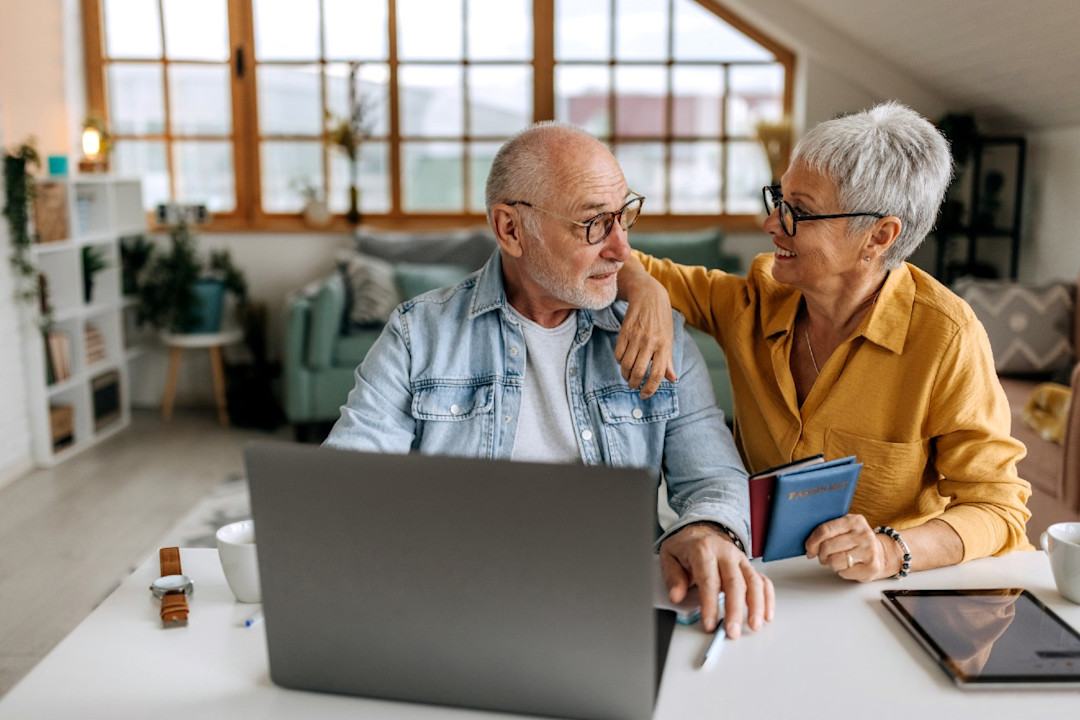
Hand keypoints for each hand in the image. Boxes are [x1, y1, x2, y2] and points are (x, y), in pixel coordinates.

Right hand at [614, 259, 676, 398]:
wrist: (649, 296)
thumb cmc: (661, 320)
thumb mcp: (668, 339)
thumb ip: (668, 361)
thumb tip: (673, 379)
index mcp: (664, 346)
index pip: (658, 373)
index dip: (650, 388)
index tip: (644, 395)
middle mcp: (651, 342)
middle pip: (639, 371)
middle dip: (634, 383)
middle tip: (633, 386)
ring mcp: (637, 336)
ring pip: (627, 364)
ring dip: (625, 374)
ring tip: (627, 376)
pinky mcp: (624, 331)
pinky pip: (619, 353)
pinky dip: (619, 361)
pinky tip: (623, 361)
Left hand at [659, 523, 773, 637]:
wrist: (698, 533)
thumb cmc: (685, 548)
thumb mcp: (669, 558)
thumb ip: (673, 578)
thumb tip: (676, 596)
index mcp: (704, 550)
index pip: (709, 581)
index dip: (710, 605)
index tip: (710, 624)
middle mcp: (725, 553)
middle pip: (735, 583)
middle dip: (735, 610)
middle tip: (732, 631)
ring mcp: (740, 559)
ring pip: (753, 582)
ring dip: (756, 606)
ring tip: (754, 625)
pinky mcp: (748, 566)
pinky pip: (763, 581)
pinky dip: (767, 598)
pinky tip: (766, 614)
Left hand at [804, 513, 895, 581]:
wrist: (881, 553)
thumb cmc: (856, 540)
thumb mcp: (845, 527)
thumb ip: (828, 529)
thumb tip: (807, 543)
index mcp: (854, 521)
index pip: (825, 530)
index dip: (812, 542)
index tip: (809, 548)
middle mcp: (863, 534)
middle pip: (827, 547)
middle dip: (821, 554)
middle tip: (823, 556)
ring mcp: (869, 551)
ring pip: (834, 561)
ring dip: (830, 564)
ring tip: (836, 560)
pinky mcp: (871, 567)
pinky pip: (844, 572)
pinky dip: (841, 571)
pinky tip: (848, 566)